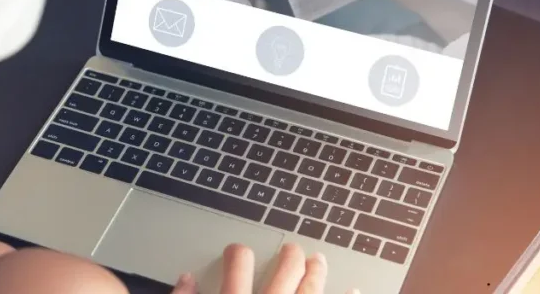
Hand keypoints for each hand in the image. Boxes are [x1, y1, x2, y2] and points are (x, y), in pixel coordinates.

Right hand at [170, 243, 355, 293]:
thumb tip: (184, 280)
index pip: (239, 266)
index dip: (238, 254)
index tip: (239, 251)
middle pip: (284, 272)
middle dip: (288, 256)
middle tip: (291, 248)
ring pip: (311, 290)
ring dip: (317, 273)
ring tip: (319, 261)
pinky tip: (355, 289)